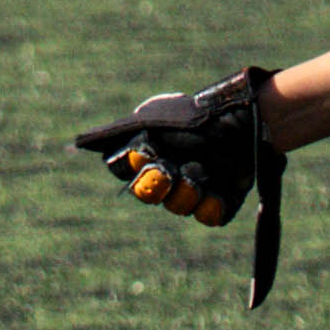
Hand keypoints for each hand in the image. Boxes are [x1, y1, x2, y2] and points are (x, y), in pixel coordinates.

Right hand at [75, 67, 289, 303]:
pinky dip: (209, 206)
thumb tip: (82, 143)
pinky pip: (207, 217)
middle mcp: (167, 175)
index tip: (142, 153)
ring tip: (198, 177)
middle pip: (147, 194)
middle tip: (166, 174)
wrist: (248, 118)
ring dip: (184, 193)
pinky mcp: (218, 202)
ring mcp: (192, 190)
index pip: (123, 170)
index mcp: (148, 153)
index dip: (129, 167)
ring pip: (177, 206)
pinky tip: (215, 192)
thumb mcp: (158, 116)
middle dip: (153, 185)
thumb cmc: (200, 113)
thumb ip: (121, 129)